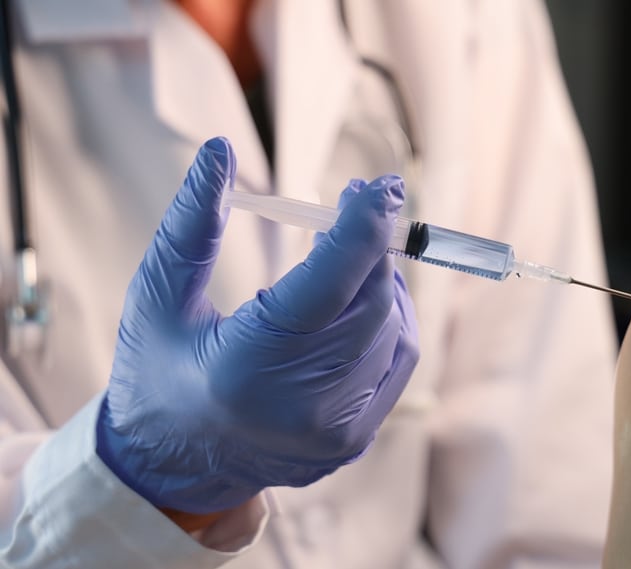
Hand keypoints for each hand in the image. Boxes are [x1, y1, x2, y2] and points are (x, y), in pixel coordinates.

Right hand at [96, 137, 418, 513]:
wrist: (169, 470)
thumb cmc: (157, 375)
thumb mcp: (156, 298)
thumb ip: (190, 225)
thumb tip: (219, 151)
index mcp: (248, 368)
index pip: (329, 285)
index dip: (363, 228)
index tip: (381, 186)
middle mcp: (303, 406)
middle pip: (371, 303)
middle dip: (372, 244)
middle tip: (356, 203)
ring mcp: (336, 430)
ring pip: (393, 329)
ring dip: (381, 279)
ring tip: (349, 252)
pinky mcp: (354, 439)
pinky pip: (397, 361)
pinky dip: (388, 318)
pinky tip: (360, 298)